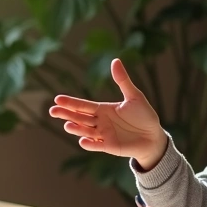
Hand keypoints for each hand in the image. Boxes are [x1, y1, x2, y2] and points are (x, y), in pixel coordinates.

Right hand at [48, 58, 167, 167]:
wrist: (154, 136)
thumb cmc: (144, 115)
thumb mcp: (134, 96)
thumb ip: (122, 80)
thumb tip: (115, 60)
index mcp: (103, 109)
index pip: (83, 105)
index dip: (71, 102)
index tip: (57, 99)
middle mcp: (100, 122)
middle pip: (79, 118)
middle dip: (66, 114)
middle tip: (53, 111)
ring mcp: (103, 134)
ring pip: (85, 131)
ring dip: (76, 129)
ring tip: (67, 125)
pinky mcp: (109, 146)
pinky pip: (97, 145)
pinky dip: (90, 144)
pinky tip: (83, 141)